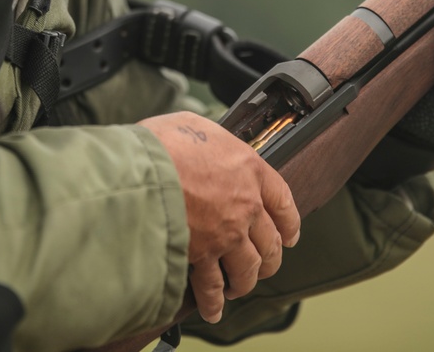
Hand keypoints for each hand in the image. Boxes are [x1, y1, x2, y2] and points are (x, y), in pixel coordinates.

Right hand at [139, 113, 300, 323]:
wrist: (143, 169)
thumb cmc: (165, 142)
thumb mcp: (195, 123)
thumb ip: (208, 140)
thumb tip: (201, 141)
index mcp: (251, 170)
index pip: (284, 202)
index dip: (290, 223)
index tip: (289, 235)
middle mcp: (247, 206)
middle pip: (271, 242)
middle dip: (270, 258)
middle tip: (263, 265)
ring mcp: (227, 234)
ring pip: (248, 269)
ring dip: (245, 281)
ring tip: (238, 288)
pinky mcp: (202, 256)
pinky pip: (213, 286)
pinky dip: (214, 302)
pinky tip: (213, 309)